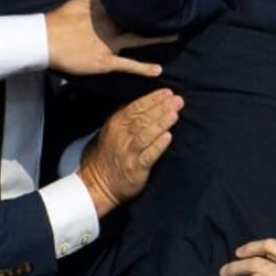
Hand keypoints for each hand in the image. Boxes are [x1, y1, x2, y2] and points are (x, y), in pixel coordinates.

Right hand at [46, 0, 174, 77]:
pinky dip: (143, 68)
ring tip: (176, 36)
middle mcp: (111, 24)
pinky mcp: (106, 60)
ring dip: (158, 38)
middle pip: (139, 19)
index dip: (146, 0)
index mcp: (105, 9)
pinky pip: (128, 64)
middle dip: (156, 16)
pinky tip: (158, 71)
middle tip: (176, 12)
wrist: (43, 40)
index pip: (129, 2)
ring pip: (138, 39)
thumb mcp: (79, 2)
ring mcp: (110, 43)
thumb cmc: (59, 21)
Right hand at [78, 88, 182, 216]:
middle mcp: (121, 136)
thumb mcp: (113, 129)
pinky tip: (168, 137)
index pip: (136, 107)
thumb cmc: (110, 152)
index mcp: (116, 123)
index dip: (152, 99)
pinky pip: (148, 155)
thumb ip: (129, 115)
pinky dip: (158, 146)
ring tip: (174, 114)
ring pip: (145, 135)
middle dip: (161, 108)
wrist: (98, 182)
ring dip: (161, 123)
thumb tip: (151, 100)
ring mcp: (128, 152)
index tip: (168, 92)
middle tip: (178, 100)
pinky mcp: (135, 168)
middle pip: (143, 119)